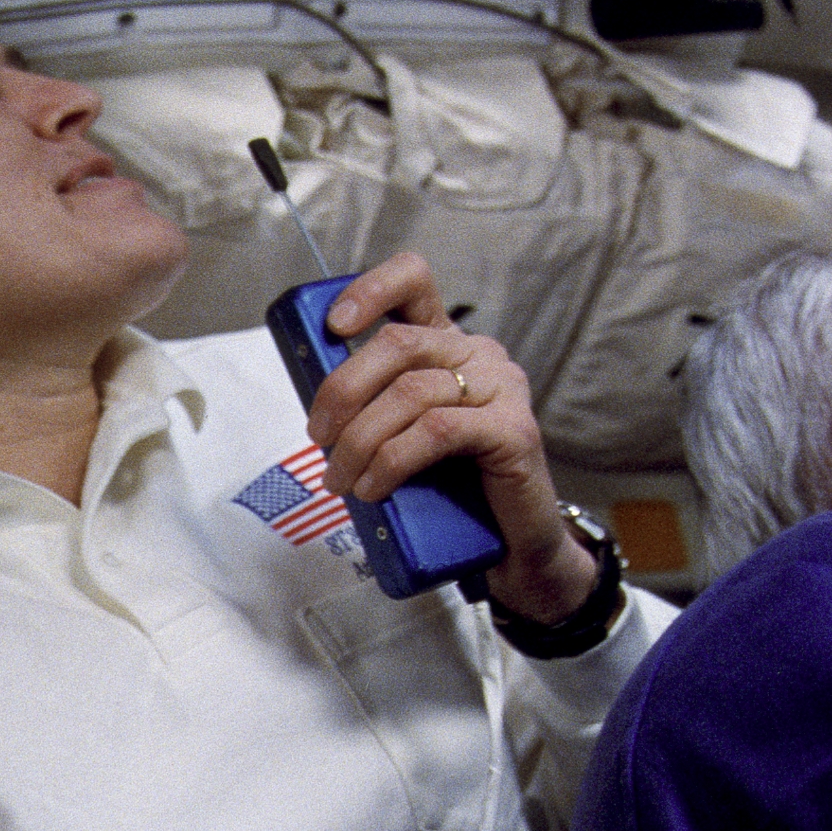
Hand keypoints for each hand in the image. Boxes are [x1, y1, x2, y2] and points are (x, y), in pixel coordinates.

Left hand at [298, 252, 597, 620]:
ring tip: (341, 480)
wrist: (511, 548)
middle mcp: (480, 356)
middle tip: (319, 437)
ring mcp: (502, 390)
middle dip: (344, 389)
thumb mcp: (403, 435)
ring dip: (360, 439)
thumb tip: (318, 405)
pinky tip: (375, 487)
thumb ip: (375, 407)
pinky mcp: (514, 431)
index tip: (333, 325)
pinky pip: (438, 430)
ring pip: (411, 392)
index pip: (414, 282)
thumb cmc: (452, 490)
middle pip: (399, 343)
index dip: (370, 291)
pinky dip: (393, 459)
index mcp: (450, 346)